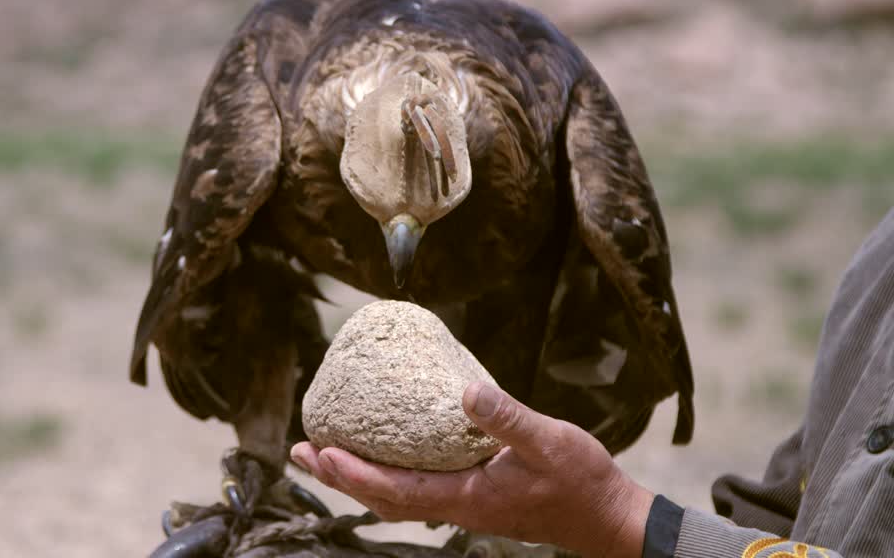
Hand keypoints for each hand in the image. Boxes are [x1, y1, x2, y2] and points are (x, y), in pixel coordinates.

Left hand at [289, 382, 653, 557]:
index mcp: (466, 497)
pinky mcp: (471, 495)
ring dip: (356, 476)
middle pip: (383, 496)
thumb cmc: (579, 481)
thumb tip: (465, 391)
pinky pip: (415, 487)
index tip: (322, 453)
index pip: (397, 489)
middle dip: (340, 476)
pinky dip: (385, 474)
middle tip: (301, 452)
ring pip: (396, 495)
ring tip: (322, 455)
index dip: (356, 473)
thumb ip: (507, 417)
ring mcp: (462, 503)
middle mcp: (456, 505)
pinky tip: (382, 453)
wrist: (605, 516)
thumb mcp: (548, 441)